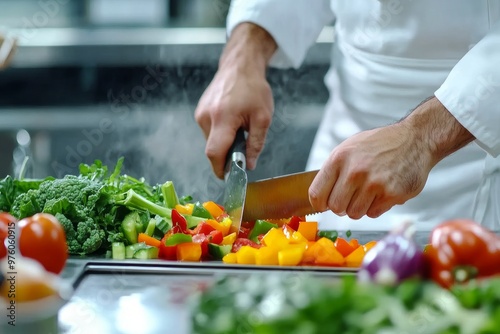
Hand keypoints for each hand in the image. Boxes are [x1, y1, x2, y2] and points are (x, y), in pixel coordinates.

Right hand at [195, 23, 276, 178]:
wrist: (239, 66)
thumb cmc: (254, 89)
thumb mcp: (263, 118)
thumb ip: (255, 144)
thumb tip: (249, 165)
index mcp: (222, 118)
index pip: (215, 153)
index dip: (220, 169)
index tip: (228, 177)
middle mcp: (206, 117)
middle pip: (212, 149)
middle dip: (226, 155)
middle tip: (243, 148)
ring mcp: (200, 114)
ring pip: (211, 141)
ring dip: (224, 142)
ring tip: (239, 129)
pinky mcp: (199, 111)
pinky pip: (209, 131)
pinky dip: (220, 134)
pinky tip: (231, 122)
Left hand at [309, 97, 473, 218]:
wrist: (415, 139)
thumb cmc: (380, 145)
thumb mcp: (349, 148)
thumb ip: (334, 171)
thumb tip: (319, 198)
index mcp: (339, 159)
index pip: (317, 193)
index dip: (319, 204)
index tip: (323, 205)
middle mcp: (355, 171)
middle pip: (336, 208)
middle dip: (342, 206)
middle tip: (351, 197)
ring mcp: (374, 184)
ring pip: (355, 214)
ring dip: (360, 208)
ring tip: (369, 192)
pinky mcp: (391, 194)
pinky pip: (374, 213)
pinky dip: (377, 207)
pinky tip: (383, 192)